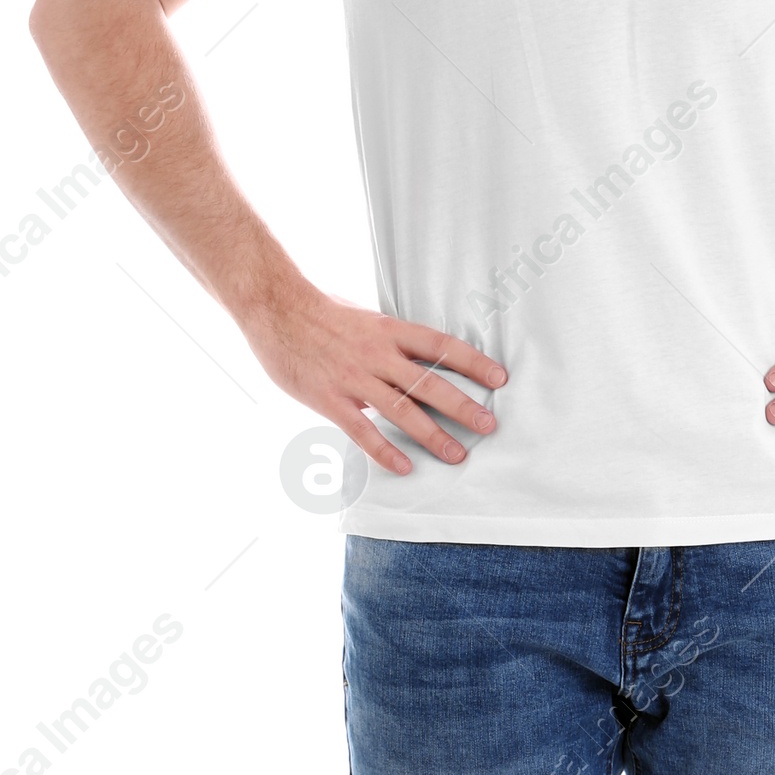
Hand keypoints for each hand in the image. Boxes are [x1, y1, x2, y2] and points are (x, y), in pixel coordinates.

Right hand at [245, 287, 505, 473]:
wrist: (273, 307)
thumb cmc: (318, 310)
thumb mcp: (363, 316)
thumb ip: (388, 340)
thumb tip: (412, 356)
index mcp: (389, 330)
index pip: (440, 344)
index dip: (473, 361)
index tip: (500, 376)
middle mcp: (377, 354)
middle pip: (429, 383)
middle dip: (463, 406)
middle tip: (490, 425)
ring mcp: (354, 378)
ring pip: (402, 410)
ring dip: (433, 435)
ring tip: (457, 455)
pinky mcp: (329, 399)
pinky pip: (362, 430)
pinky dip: (384, 451)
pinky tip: (405, 468)